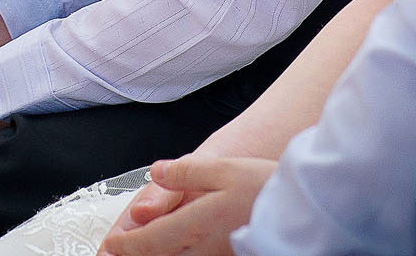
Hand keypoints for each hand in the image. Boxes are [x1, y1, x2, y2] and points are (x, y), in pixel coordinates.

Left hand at [99, 155, 279, 255]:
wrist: (306, 210)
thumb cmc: (267, 188)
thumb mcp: (222, 167)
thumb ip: (185, 171)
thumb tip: (157, 173)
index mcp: (195, 224)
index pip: (148, 241)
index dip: (124, 245)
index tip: (109, 245)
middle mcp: (203, 248)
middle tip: (114, 255)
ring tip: (140, 255)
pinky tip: (175, 252)